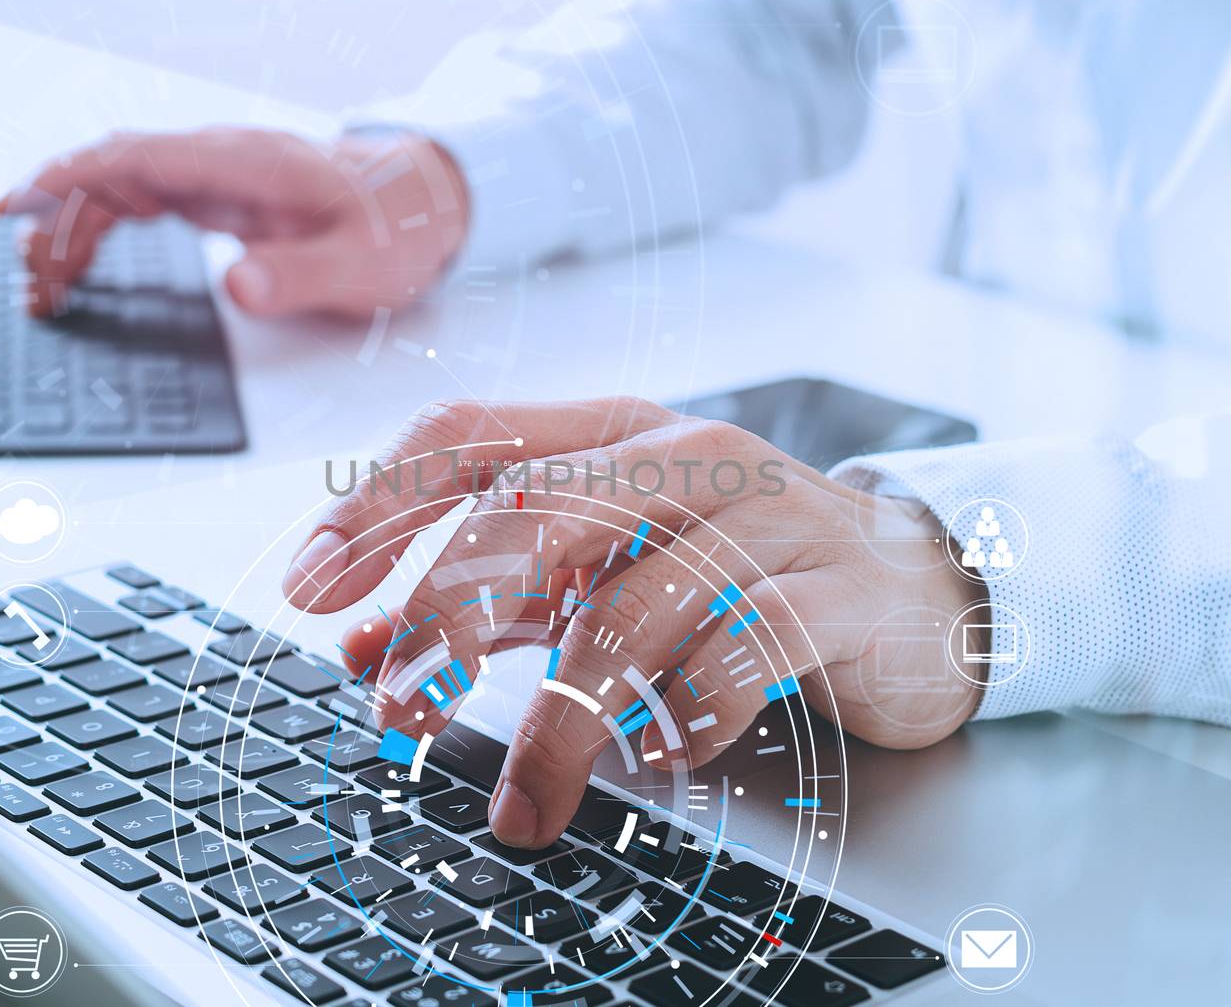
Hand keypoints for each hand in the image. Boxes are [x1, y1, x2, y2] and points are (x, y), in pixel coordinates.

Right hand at [0, 127, 468, 316]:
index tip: (18, 205)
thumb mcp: (360, 266)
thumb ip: (300, 277)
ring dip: (72, 229)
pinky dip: (100, 227)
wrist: (426, 204)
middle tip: (27, 281)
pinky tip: (73, 259)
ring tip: (40, 287)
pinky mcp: (216, 194)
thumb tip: (238, 286)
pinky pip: (139, 200)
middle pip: (114, 172)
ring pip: (119, 187)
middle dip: (58, 218)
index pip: (138, 158)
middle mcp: (220, 159)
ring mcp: (214, 174)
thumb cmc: (394, 231)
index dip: (72, 178)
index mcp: (245, 165)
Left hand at [284, 397, 984, 847]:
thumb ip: (496, 598)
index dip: (380, 503)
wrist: (921, 585)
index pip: (472, 433)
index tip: (309, 587)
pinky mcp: (839, 591)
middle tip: (398, 705)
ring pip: (635, 601)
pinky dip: (689, 715)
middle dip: (449, 612)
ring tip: (525, 798)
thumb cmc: (742, 569)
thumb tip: (361, 646)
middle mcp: (688, 459)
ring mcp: (771, 518)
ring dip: (562, 715)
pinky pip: (746, 649)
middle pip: (537, 508)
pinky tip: (663, 756)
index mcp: (616, 436)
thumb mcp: (606, 570)